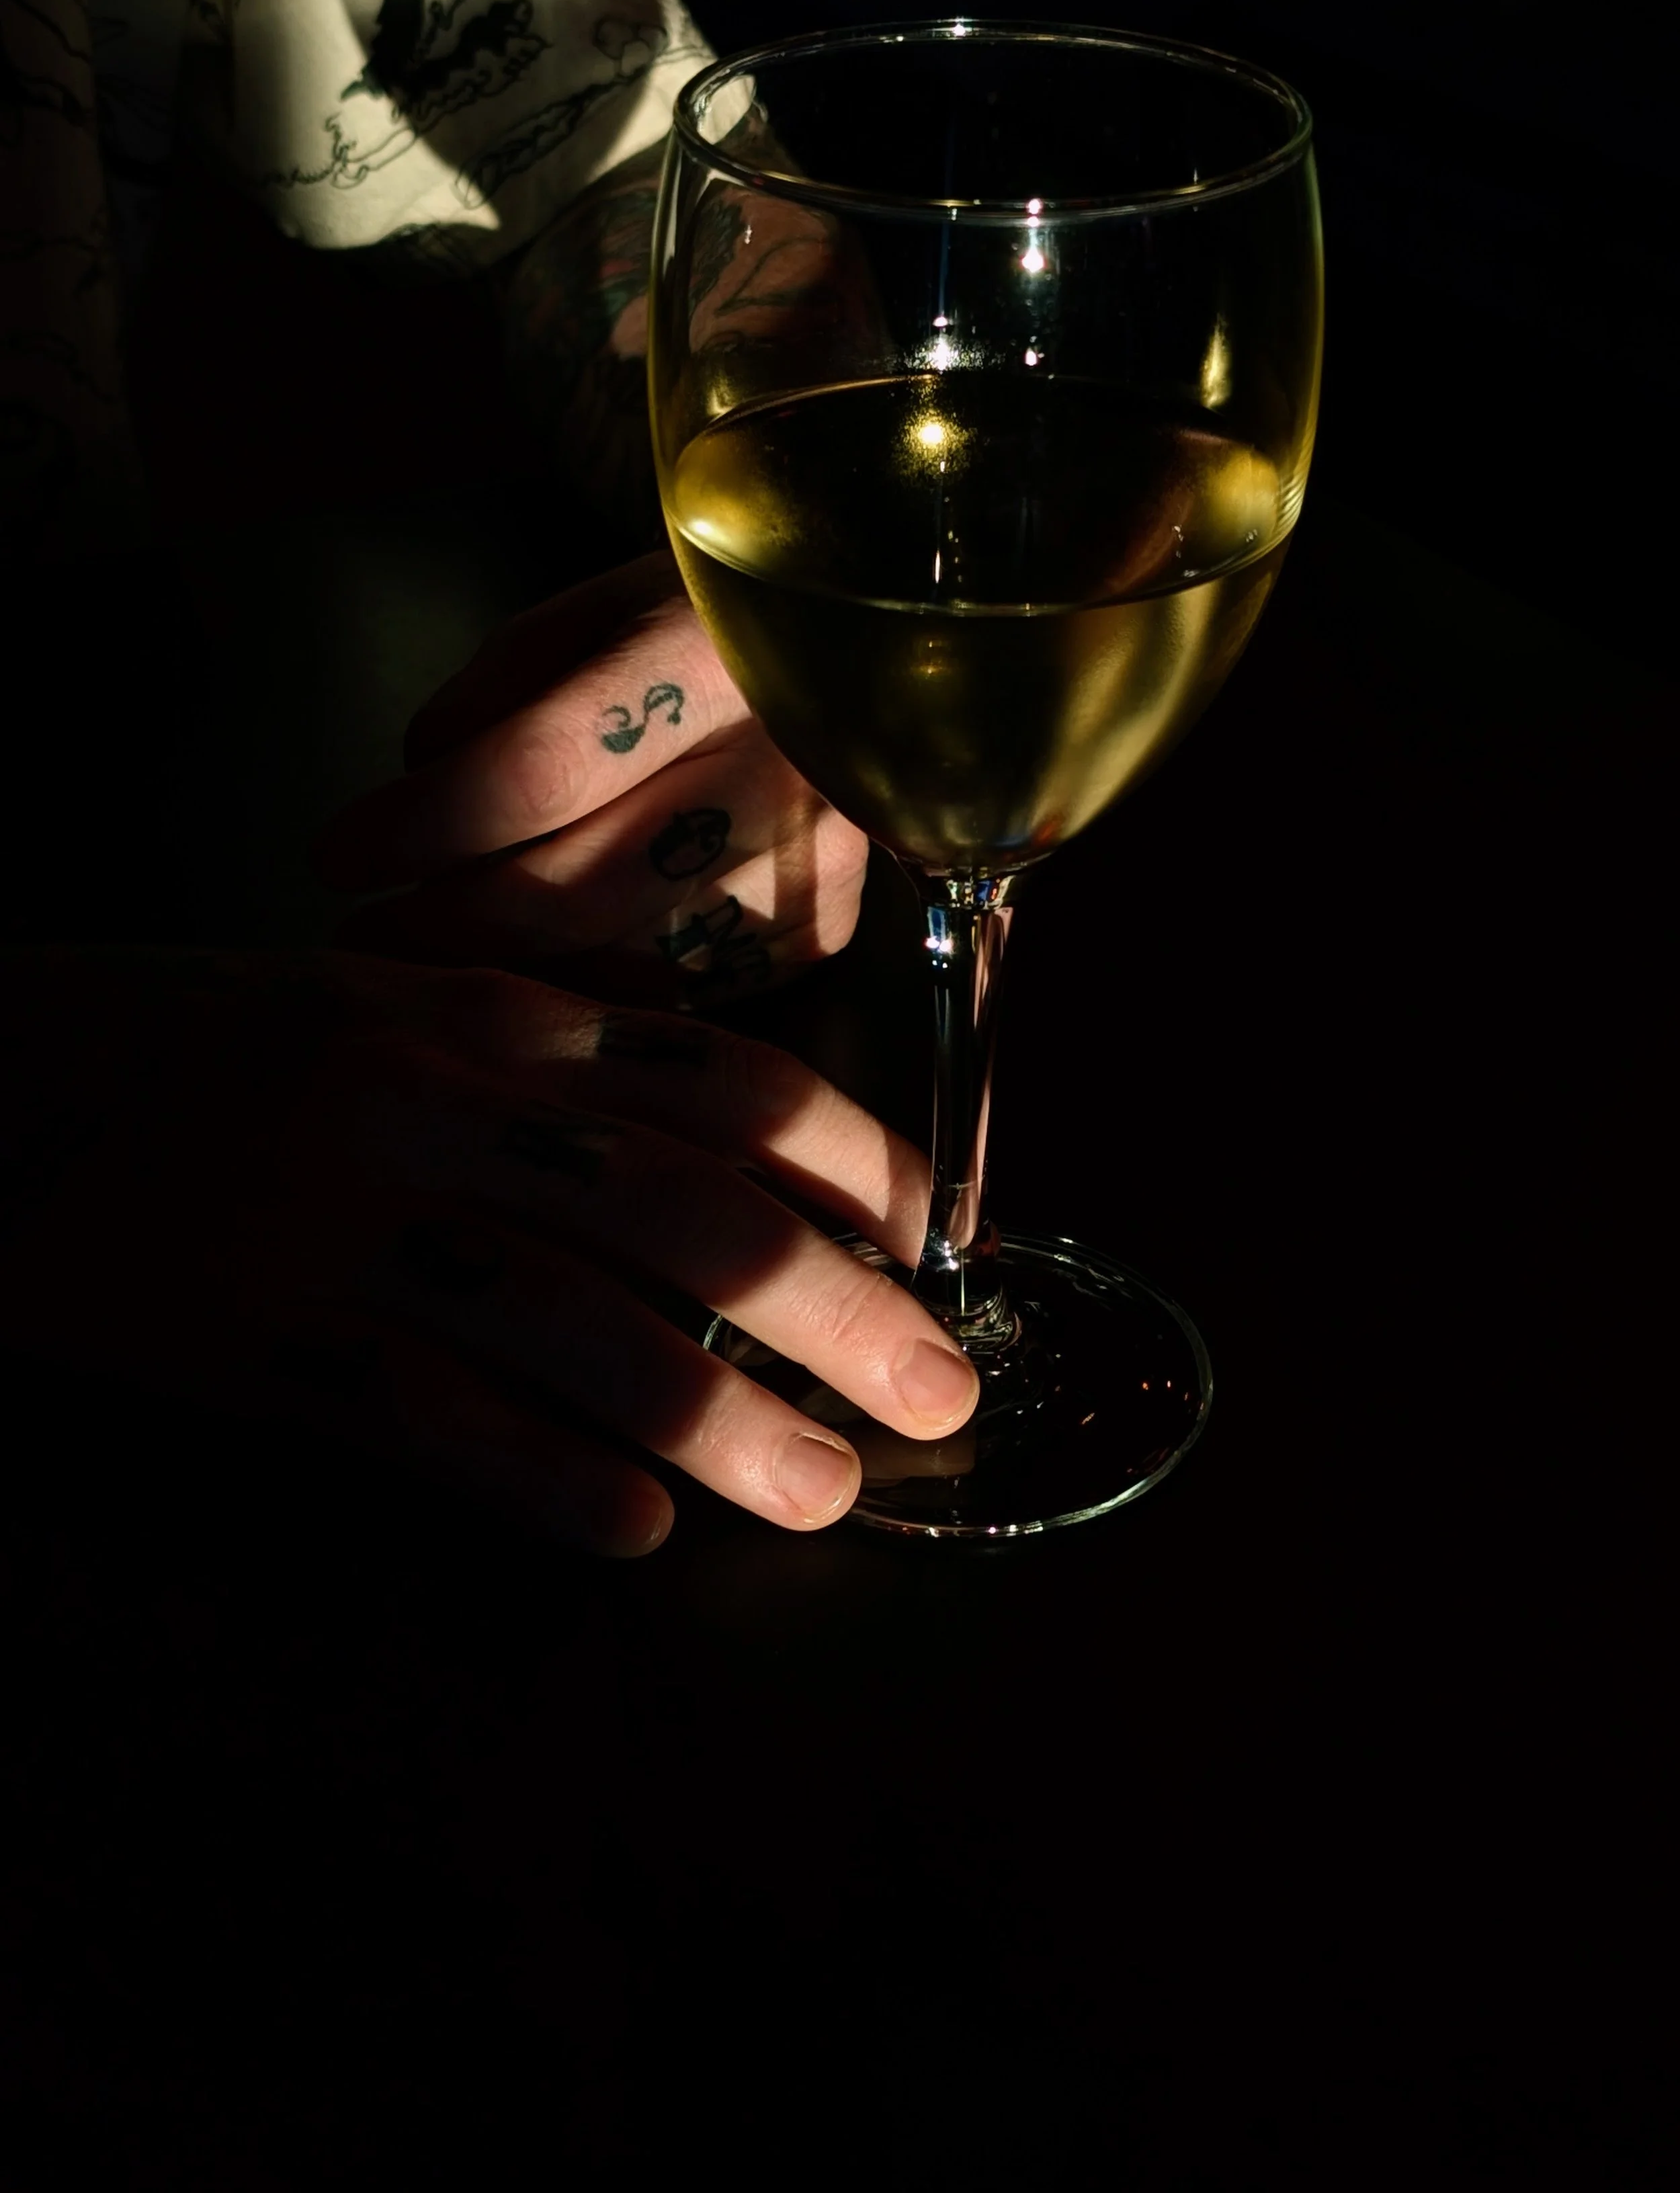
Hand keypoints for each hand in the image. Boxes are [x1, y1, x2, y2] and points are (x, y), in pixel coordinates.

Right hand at [1, 950, 977, 1553]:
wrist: (3, 1095)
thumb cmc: (219, 1053)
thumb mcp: (391, 1008)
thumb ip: (547, 1060)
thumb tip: (727, 1146)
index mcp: (483, 1013)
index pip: (718, 1076)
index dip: (847, 1161)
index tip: (930, 1237)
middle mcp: (436, 1102)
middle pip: (685, 1208)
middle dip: (836, 1308)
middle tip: (941, 1389)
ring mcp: (347, 1218)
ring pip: (577, 1323)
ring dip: (721, 1419)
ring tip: (825, 1493)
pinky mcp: (258, 1337)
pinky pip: (429, 1416)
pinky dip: (544, 1475)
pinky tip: (631, 1529)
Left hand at [318, 552, 869, 1007]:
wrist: (856, 662)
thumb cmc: (683, 636)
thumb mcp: (581, 621)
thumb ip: (493, 702)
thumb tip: (422, 796)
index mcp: (706, 657)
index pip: (542, 766)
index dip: (423, 824)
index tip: (337, 853)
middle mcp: (780, 766)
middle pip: (571, 890)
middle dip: (438, 926)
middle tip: (357, 940)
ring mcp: (812, 866)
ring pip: (614, 964)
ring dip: (502, 972)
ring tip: (424, 960)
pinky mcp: (818, 934)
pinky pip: (671, 993)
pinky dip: (587, 991)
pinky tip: (537, 972)